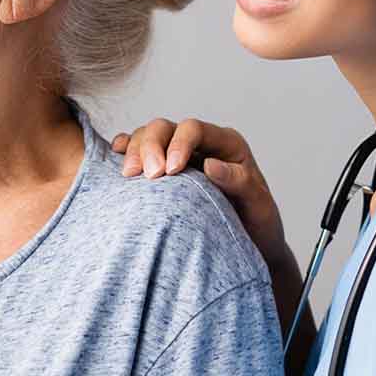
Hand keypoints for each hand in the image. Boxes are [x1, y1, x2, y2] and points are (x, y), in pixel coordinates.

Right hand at [113, 118, 293, 276]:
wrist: (251, 247)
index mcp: (225, 144)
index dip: (178, 143)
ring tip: (130, 176)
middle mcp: (199, 145)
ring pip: (147, 137)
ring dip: (135, 152)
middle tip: (147, 177)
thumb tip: (210, 165)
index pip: (194, 129)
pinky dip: (125, 152)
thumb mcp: (258, 205)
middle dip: (150, 147)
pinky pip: (138, 153)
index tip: (170, 171)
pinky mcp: (162, 173)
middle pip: (165, 128)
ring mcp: (178, 157)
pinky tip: (116, 157)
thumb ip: (239, 183)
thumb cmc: (258, 225)